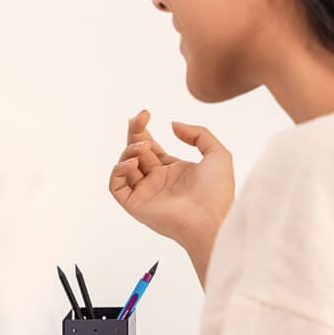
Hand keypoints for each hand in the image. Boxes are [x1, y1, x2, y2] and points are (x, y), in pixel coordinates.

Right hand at [109, 110, 233, 285]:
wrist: (211, 220)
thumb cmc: (217, 193)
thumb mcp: (217, 154)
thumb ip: (198, 134)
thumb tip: (172, 125)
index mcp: (171, 170)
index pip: (149, 146)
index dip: (143, 129)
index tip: (145, 114)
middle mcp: (155, 180)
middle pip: (134, 151)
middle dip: (134, 133)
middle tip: (139, 118)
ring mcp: (143, 192)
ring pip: (124, 166)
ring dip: (129, 151)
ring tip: (144, 148)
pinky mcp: (134, 204)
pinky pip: (115, 185)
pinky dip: (119, 170)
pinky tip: (133, 163)